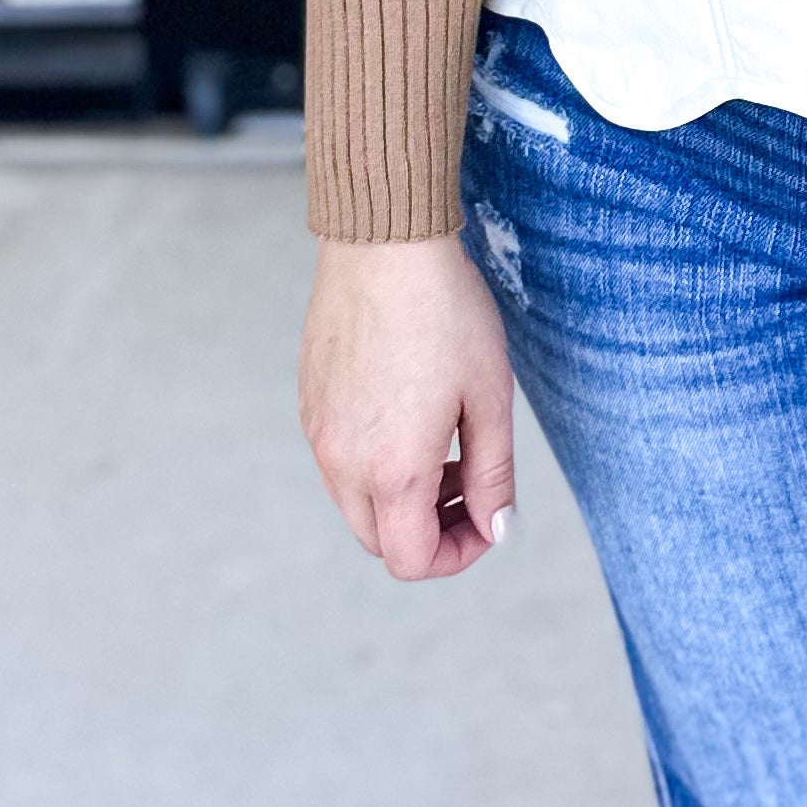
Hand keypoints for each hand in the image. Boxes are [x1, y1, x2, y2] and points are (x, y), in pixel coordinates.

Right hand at [299, 231, 517, 581]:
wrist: (385, 245)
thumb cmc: (446, 314)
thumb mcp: (489, 397)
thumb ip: (494, 475)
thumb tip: (497, 529)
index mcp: (391, 469)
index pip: (412, 560)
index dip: (459, 555)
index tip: (488, 518)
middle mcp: (342, 461)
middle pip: (380, 541)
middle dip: (431, 530)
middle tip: (471, 481)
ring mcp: (318, 433)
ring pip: (356, 504)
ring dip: (402, 498)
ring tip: (444, 442)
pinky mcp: (308, 403)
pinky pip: (338, 461)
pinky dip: (374, 464)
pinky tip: (409, 411)